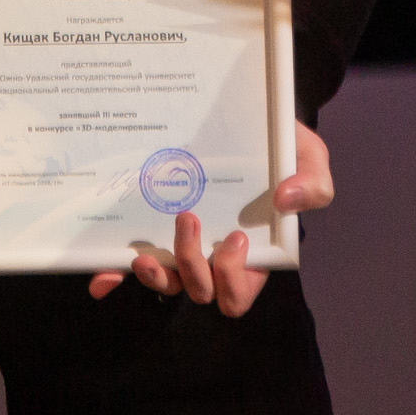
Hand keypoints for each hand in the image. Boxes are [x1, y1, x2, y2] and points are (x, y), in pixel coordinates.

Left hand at [86, 123, 334, 315]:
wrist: (246, 122)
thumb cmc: (281, 149)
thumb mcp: (308, 160)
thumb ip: (313, 184)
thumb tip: (286, 200)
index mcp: (252, 254)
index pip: (239, 292)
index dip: (234, 278)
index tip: (235, 238)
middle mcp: (215, 258)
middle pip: (200, 291)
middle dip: (192, 266)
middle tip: (188, 218)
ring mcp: (182, 247)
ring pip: (168, 285)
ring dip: (155, 278)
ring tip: (145, 257)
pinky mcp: (154, 232)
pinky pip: (131, 267)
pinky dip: (116, 276)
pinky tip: (103, 274)